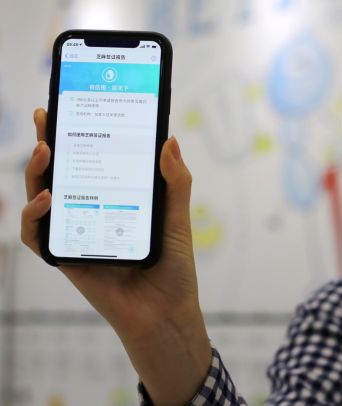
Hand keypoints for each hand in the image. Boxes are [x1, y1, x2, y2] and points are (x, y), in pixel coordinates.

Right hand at [21, 108, 211, 404]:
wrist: (167, 311)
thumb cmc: (173, 267)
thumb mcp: (178, 219)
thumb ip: (175, 183)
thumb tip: (170, 139)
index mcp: (114, 196)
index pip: (90, 158)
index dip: (75, 132)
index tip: (67, 103)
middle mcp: (90, 210)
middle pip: (60, 171)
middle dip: (46, 141)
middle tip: (44, 116)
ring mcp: (75, 232)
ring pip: (40, 196)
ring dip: (35, 172)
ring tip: (46, 151)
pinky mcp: (65, 257)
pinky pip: (38, 235)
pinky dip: (34, 216)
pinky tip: (46, 199)